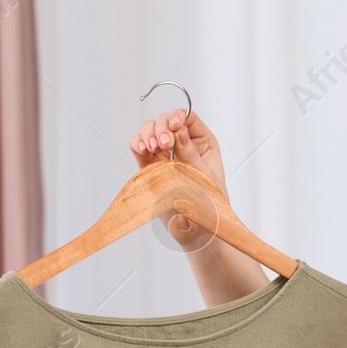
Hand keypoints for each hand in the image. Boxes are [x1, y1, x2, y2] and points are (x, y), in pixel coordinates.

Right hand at [130, 109, 228, 250]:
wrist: (197, 231)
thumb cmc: (209, 206)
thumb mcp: (205, 176)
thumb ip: (191, 154)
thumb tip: (180, 131)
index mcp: (202, 144)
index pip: (187, 118)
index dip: (178, 117)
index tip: (175, 126)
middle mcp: (182, 146)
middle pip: (165, 121)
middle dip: (162, 126)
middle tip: (165, 144)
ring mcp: (165, 156)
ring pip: (150, 131)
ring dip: (148, 133)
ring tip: (154, 147)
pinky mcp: (150, 168)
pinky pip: (139, 148)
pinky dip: (137, 143)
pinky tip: (141, 148)